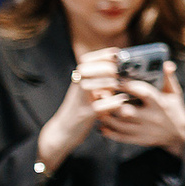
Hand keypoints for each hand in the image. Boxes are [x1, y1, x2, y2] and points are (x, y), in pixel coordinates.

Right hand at [38, 49, 131, 174]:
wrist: (62, 131)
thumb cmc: (81, 108)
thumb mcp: (89, 90)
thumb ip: (101, 78)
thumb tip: (121, 66)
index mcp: (78, 78)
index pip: (87, 59)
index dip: (104, 54)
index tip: (119, 54)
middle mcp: (76, 87)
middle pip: (87, 69)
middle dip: (108, 68)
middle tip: (121, 74)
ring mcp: (79, 101)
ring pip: (89, 86)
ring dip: (109, 83)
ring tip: (120, 85)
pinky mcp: (85, 115)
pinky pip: (98, 107)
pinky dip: (112, 102)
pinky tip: (122, 100)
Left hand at [96, 61, 184, 156]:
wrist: (179, 135)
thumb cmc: (174, 108)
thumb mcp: (174, 93)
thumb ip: (168, 78)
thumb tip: (166, 63)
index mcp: (160, 103)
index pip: (144, 93)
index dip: (129, 86)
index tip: (117, 79)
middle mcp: (151, 117)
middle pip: (127, 111)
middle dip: (112, 103)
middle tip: (100, 94)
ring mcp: (144, 130)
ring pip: (120, 125)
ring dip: (106, 117)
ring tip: (97, 108)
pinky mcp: (139, 139)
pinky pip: (121, 136)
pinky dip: (109, 131)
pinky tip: (101, 125)